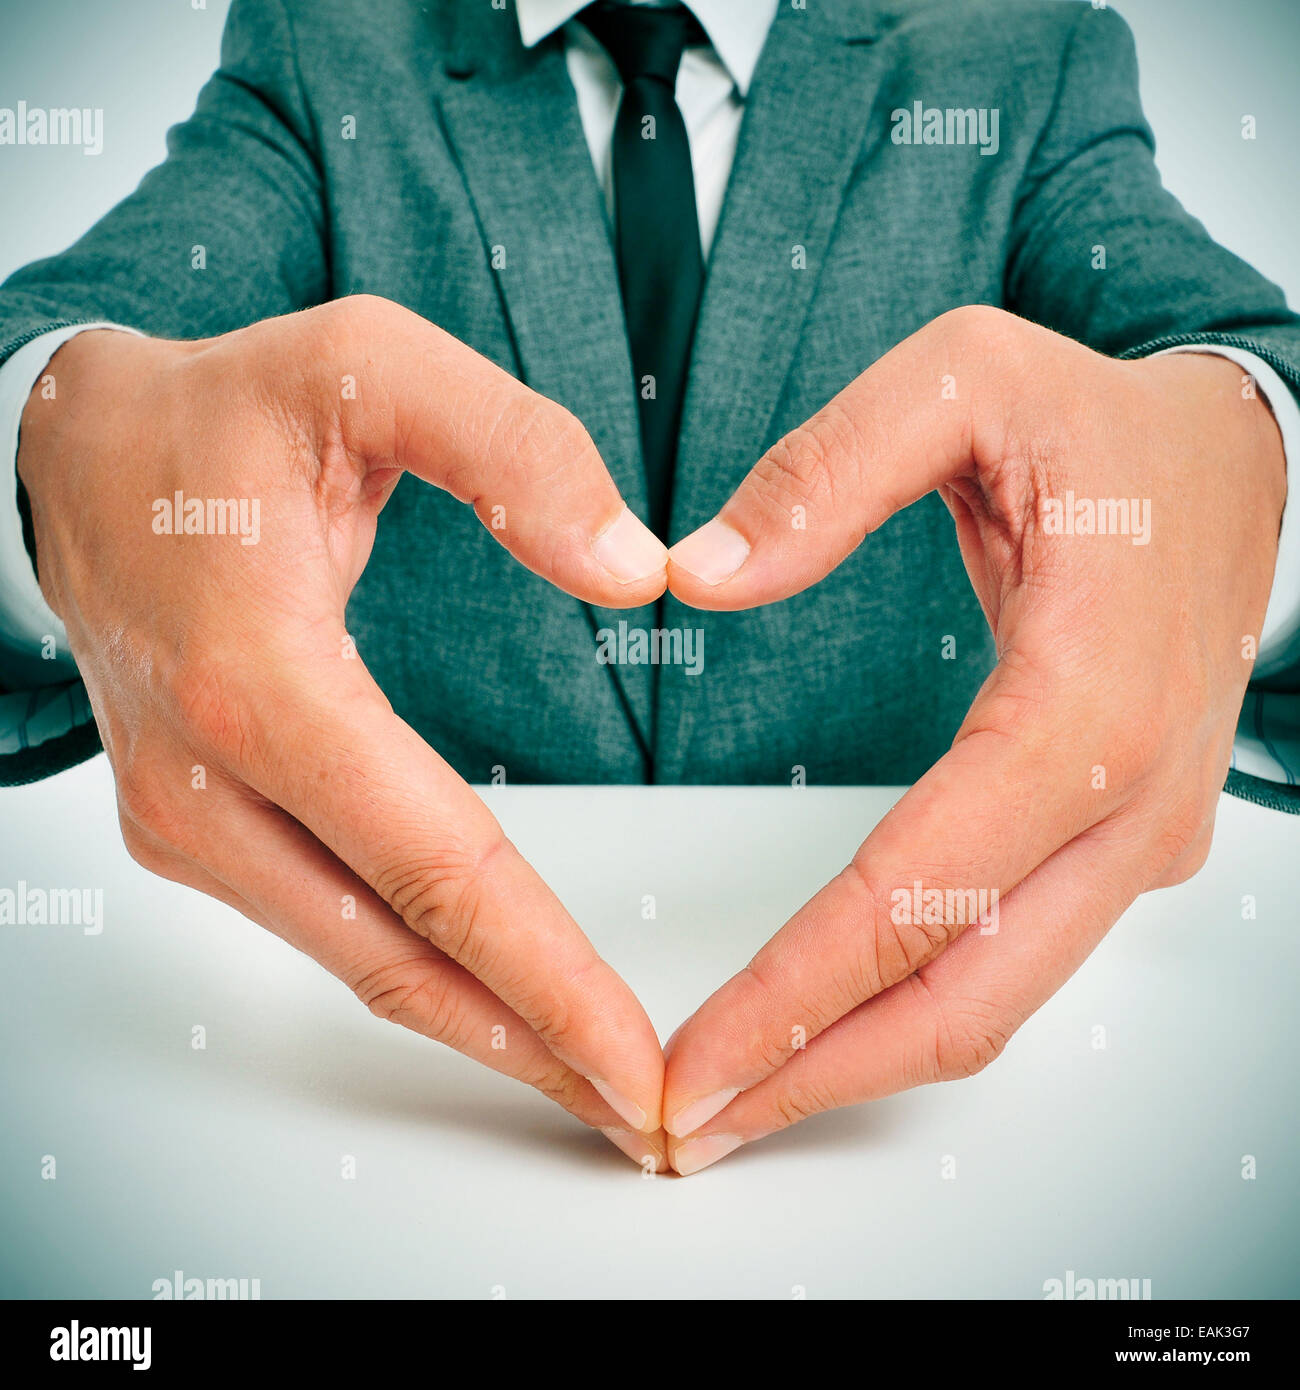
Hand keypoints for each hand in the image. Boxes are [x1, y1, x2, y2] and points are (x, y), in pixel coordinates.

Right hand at [19, 294, 671, 1168]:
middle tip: (651, 1119)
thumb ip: (513, 449)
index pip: (436, 866)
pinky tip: (496, 999)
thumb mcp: (369, 366)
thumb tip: (635, 568)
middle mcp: (209, 786)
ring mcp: (190, 823)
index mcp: (259, 685)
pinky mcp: (195, 831)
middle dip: (534, 1047)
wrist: (73, 461)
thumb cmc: (220, 413)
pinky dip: (423, 978)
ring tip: (596, 1081)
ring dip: (483, 1030)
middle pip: (399, 955)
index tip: (638, 1057)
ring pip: (359, 963)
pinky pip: (330, 927)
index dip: (546, 974)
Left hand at [660, 305, 1286, 1174]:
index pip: (920, 889)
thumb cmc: (1104, 428)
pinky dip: (912, 1014)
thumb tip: (698, 573)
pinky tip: (825, 1029)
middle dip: (814, 1075)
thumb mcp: (966, 380)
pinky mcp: (1125, 847)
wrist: (1239, 467)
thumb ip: (827, 470)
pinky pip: (1014, 961)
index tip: (689, 1058)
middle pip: (962, 995)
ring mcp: (1142, 841)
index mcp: (1089, 702)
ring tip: (733, 1102)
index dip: (796, 990)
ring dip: (859, 1064)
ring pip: (994, 1002)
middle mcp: (1133, 804)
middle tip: (682, 1129)